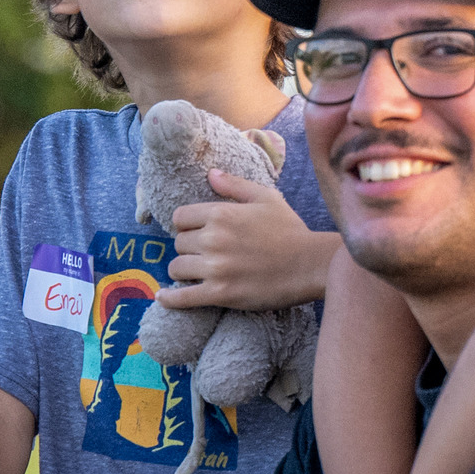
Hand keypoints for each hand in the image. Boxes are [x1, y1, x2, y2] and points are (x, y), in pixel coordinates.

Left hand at [158, 172, 335, 310]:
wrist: (310, 264)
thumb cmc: (290, 230)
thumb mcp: (266, 198)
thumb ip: (235, 185)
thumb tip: (210, 174)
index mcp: (221, 213)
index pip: (180, 218)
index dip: (186, 225)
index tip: (196, 233)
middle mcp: (214, 239)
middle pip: (178, 244)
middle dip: (188, 248)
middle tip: (203, 254)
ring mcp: (216, 268)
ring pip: (177, 268)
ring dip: (183, 271)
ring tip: (194, 273)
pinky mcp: (221, 293)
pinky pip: (183, 298)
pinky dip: (171, 299)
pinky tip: (164, 298)